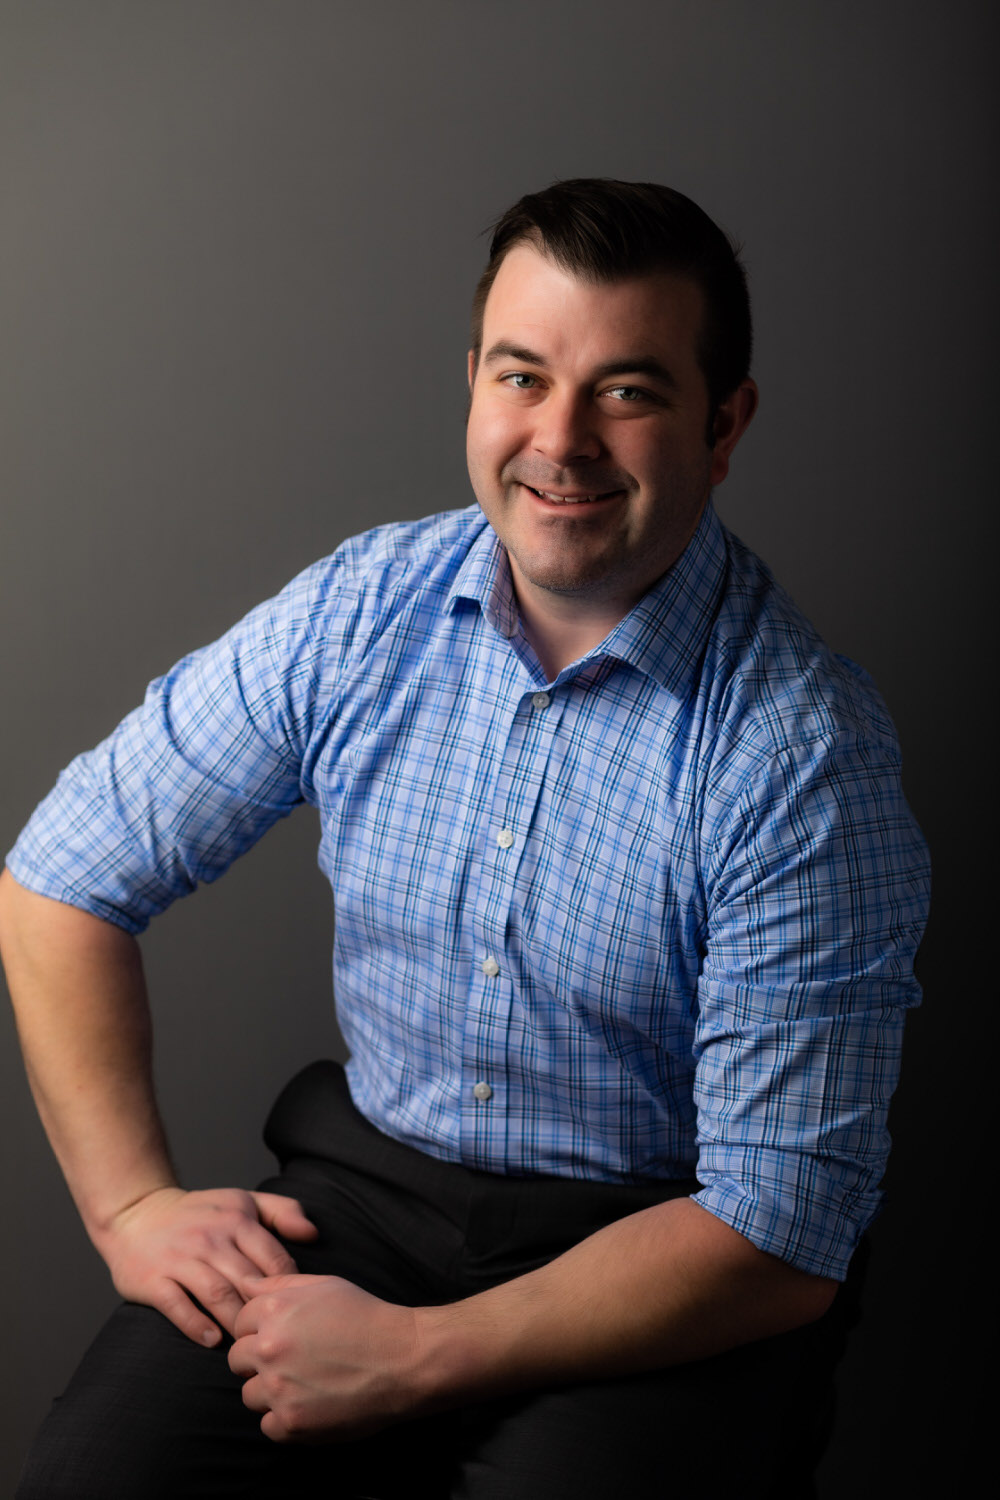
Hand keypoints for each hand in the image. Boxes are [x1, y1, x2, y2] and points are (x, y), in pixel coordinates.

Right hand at [94, 1186, 317, 1346]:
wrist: (136, 1213)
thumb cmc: (200, 1214)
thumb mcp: (242, 1201)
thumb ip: (282, 1211)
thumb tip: (313, 1234)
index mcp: (236, 1220)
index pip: (273, 1258)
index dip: (289, 1288)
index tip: (297, 1313)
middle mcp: (210, 1237)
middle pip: (248, 1280)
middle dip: (265, 1312)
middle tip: (278, 1338)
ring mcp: (180, 1258)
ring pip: (216, 1294)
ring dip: (236, 1322)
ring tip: (249, 1346)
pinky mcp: (153, 1278)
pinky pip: (177, 1305)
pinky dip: (196, 1325)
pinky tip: (212, 1341)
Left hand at [229, 1274, 422, 1442]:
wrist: (403, 1359)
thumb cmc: (366, 1317)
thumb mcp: (325, 1285)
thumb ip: (279, 1283)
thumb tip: (245, 1285)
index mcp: (275, 1311)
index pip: (240, 1323)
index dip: (260, 1330)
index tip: (284, 1337)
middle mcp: (270, 1349)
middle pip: (238, 1361)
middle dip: (259, 1361)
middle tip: (293, 1362)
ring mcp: (279, 1388)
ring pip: (250, 1395)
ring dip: (270, 1392)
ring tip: (304, 1384)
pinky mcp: (292, 1423)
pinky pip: (268, 1426)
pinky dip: (285, 1420)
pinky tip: (310, 1405)